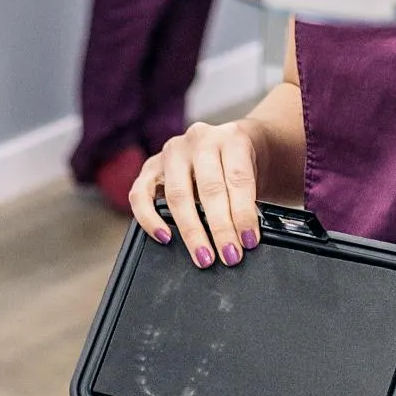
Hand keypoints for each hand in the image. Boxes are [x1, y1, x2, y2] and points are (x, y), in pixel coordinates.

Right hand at [129, 119, 267, 269]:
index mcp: (231, 138)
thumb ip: (248, 201)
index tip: (248, 241)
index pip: (238, 179)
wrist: (226, 145)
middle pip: (209, 189)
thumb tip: (245, 240)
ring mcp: (172, 152)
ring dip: (191, 231)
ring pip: (177, 195)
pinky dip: (149, 219)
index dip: (244, 213)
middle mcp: (199, 140)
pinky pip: (140, 195)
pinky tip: (164, 237)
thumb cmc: (240, 165)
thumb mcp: (255, 174)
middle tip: (230, 256)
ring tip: (203, 256)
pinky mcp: (150, 167)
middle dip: (221, 228)